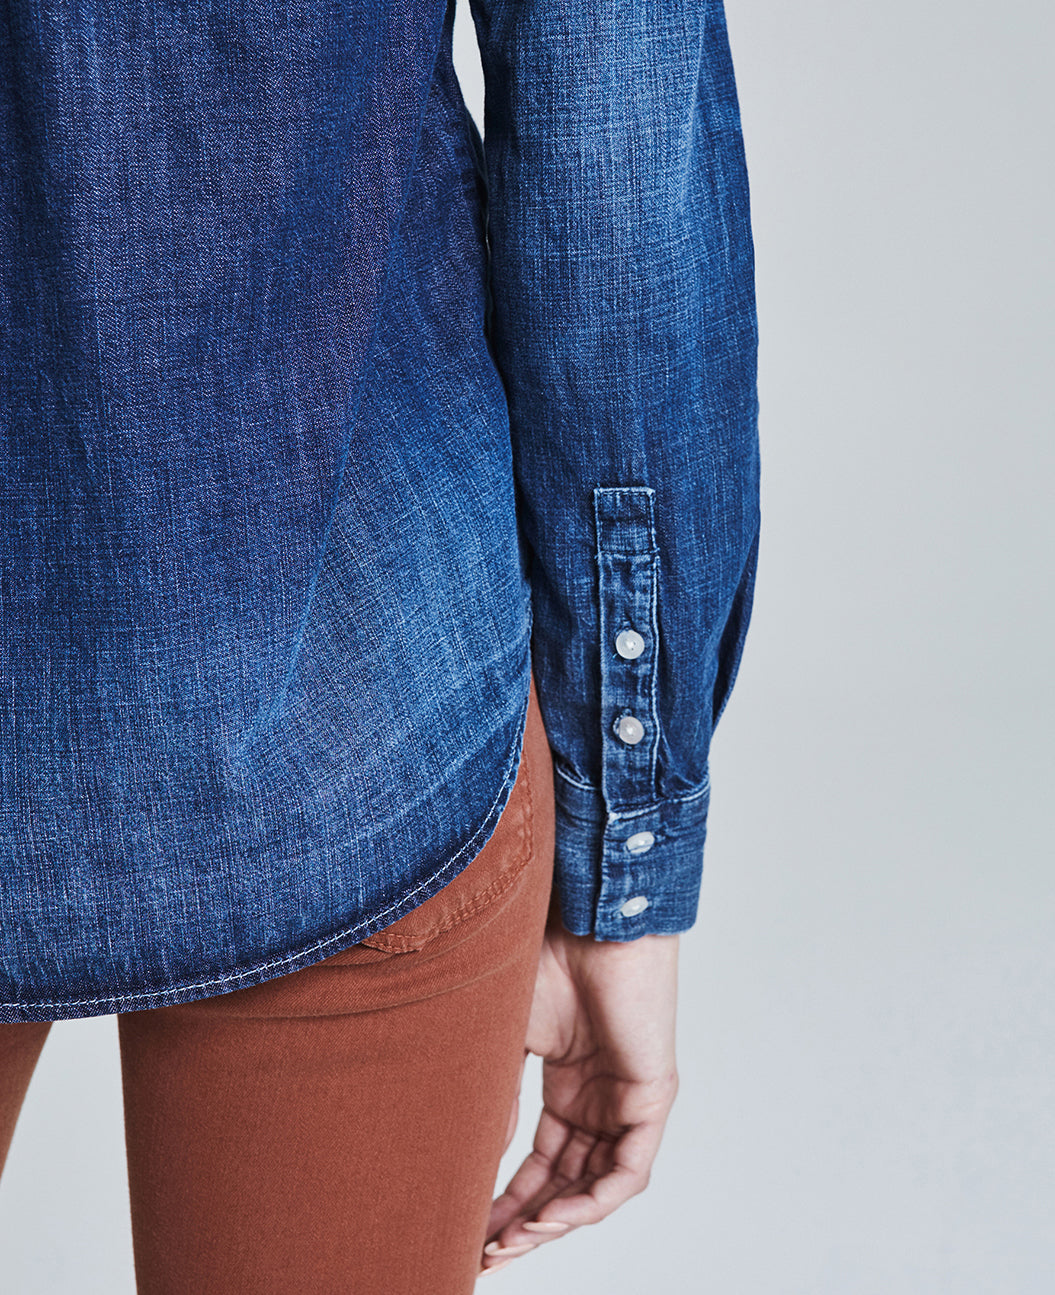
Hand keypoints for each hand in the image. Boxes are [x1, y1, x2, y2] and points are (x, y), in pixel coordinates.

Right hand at [478, 898, 679, 1275]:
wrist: (585, 918)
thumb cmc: (545, 958)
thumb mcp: (506, 1042)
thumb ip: (497, 1100)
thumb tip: (476, 1157)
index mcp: (567, 1086)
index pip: (542, 1162)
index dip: (509, 1201)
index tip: (474, 1231)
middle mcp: (599, 1099)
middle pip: (566, 1183)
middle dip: (527, 1224)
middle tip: (489, 1253)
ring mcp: (627, 1099)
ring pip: (597, 1185)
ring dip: (556, 1221)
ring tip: (513, 1243)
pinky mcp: (652, 1096)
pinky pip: (628, 1171)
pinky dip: (591, 1201)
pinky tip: (552, 1218)